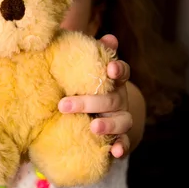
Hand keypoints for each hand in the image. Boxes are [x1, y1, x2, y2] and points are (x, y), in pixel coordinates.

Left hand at [58, 34, 131, 158]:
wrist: (102, 115)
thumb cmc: (87, 87)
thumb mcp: (83, 70)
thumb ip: (84, 53)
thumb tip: (96, 35)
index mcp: (112, 80)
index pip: (121, 71)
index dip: (117, 69)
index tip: (109, 69)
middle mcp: (120, 98)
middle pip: (112, 98)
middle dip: (89, 101)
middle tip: (63, 105)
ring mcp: (122, 118)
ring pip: (122, 121)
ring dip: (109, 125)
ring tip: (93, 127)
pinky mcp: (121, 138)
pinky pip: (125, 143)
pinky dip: (122, 147)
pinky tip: (115, 152)